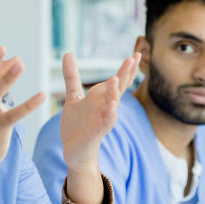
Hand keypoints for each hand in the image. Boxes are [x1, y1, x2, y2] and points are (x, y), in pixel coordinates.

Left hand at [59, 52, 138, 203]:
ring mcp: (103, 119)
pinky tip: (113, 104)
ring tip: (116, 78)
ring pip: (113, 104)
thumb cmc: (77, 124)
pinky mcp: (97, 132)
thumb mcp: (73, 97)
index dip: (127, 69)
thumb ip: (72, 76)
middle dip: (126, 74)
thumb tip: (68, 53)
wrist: (73, 150)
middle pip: (118, 88)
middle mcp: (106, 107)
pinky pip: (106, 121)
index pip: (117, 81)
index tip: (136, 53)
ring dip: (114, 92)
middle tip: (134, 57)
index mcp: (102, 98)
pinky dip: (110, 113)